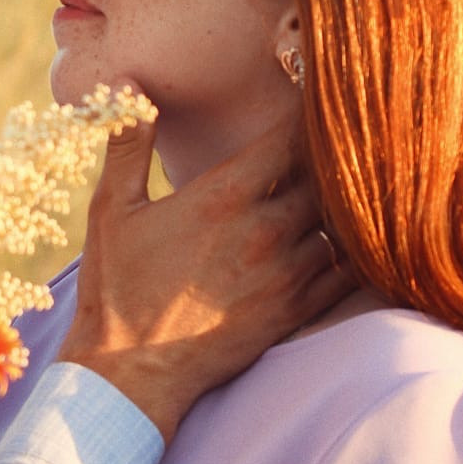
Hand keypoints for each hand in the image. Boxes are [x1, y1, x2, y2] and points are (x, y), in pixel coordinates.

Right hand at [60, 117, 354, 440]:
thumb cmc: (117, 289)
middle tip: (341, 138)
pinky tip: (348, 239)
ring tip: (345, 185)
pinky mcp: (295, 312)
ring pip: (341, 222)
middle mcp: (265, 232)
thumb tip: (131, 89)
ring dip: (340, 204)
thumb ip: (128, 145)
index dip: (309, 113)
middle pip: (327, 175)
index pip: (290, 136)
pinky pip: (345, 272)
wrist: (131, 374)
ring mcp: (286, 275)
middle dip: (331, 156)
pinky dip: (350, 251)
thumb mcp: (111, 210)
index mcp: (223, 197)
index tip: (317, 99)